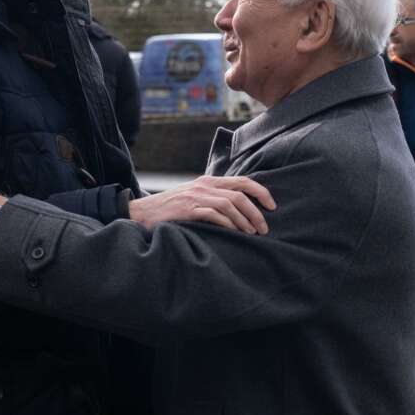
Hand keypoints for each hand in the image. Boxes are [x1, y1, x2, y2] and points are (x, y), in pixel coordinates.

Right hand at [129, 175, 275, 233]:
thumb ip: (213, 198)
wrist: (142, 212)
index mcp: (208, 181)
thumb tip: (239, 209)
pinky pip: (214, 214)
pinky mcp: (188, 209)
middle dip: (257, 211)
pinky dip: (228, 224)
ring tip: (252, 234)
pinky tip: (234, 233)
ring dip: (245, 220)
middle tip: (264, 228)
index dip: (261, 192)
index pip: (242, 181)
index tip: (272, 206)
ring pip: (230, 204)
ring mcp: (196, 196)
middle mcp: (204, 186)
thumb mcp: (193, 197)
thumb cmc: (170, 209)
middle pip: (240, 193)